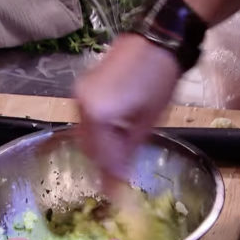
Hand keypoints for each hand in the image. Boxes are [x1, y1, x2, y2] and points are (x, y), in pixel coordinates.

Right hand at [74, 34, 180, 180]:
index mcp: (98, 115)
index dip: (110, 180)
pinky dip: (97, 133)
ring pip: (85, 135)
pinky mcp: (83, 88)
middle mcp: (82, 105)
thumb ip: (129, 151)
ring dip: (100, 149)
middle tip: (119, 180)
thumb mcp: (148, 122)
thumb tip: (120, 179)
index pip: (101, 158)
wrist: (158, 41)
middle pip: (88, 148)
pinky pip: (86, 120)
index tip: (116, 197)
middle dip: (103, 165)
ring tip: (120, 158)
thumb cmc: (160, 80)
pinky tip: (114, 137)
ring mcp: (79, 95)